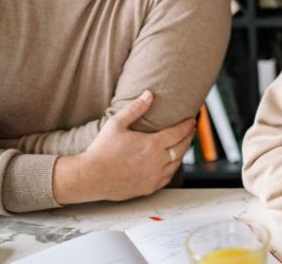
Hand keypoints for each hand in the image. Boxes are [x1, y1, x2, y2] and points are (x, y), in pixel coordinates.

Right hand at [53, 90, 195, 203]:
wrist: (90, 177)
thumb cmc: (101, 150)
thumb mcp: (116, 123)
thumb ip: (136, 108)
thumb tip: (149, 94)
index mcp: (152, 145)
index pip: (179, 133)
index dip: (187, 125)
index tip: (191, 120)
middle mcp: (157, 162)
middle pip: (182, 148)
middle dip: (189, 137)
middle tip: (191, 130)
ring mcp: (154, 176)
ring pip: (177, 163)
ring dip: (182, 152)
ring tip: (183, 144)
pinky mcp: (149, 188)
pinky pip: (168, 177)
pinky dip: (173, 168)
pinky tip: (171, 163)